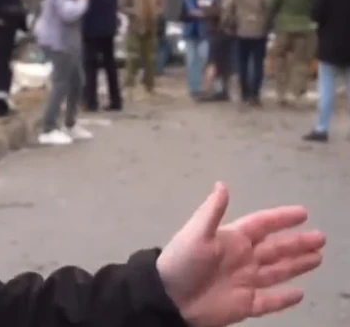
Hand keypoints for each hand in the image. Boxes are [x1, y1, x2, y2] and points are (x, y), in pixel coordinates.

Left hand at [157, 183, 324, 326]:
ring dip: (297, 265)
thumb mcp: (196, 233)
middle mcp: (241, 258)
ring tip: (318, 258)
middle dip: (298, 243)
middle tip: (321, 237)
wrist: (168, 298)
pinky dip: (284, 298)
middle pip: (276, 248)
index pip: (262, 225)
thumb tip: (222, 184)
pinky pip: (270, 301)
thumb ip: (212, 211)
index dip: (281, 218)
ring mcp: (244, 281)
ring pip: (278, 271)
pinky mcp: (244, 304)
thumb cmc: (182, 262)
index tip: (303, 212)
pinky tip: (300, 294)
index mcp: (231, 239)